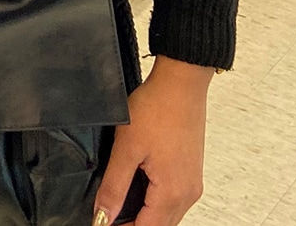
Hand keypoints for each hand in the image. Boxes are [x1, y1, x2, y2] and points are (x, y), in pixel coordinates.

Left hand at [93, 56, 212, 225]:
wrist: (182, 84)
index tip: (102, 224)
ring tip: (119, 208)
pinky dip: (156, 204)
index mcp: (172, 192)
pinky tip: (139, 194)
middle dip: (134, 225)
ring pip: (168, 216)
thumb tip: (103, 214)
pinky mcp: (192, 172)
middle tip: (107, 217)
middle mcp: (188, 193)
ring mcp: (193, 183)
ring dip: (146, 216)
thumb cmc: (158, 108)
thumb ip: (114, 186)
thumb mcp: (126, 149)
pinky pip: (174, 201)